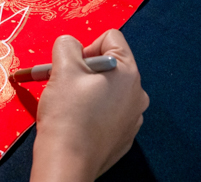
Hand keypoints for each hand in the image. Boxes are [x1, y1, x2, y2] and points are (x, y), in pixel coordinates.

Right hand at [30, 30, 148, 181]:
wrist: (68, 162)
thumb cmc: (67, 114)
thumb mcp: (63, 68)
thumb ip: (66, 44)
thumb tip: (70, 44)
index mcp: (127, 73)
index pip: (111, 38)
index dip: (86, 46)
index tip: (72, 66)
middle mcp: (137, 93)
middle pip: (109, 64)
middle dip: (85, 69)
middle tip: (66, 84)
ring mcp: (133, 117)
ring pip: (108, 88)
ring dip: (88, 89)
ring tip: (70, 104)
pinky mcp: (124, 135)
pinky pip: (108, 110)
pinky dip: (93, 109)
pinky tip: (78, 121)